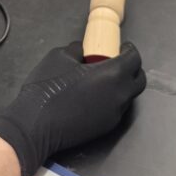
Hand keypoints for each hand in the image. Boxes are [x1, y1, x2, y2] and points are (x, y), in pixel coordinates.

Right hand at [0, 42, 145, 175]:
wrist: (36, 124)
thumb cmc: (47, 86)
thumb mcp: (59, 56)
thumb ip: (78, 50)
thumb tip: (83, 51)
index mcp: (113, 74)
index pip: (134, 59)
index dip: (129, 50)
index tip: (121, 47)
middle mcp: (120, 95)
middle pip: (139, 80)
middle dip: (132, 69)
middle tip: (117, 63)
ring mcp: (115, 114)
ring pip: (128, 96)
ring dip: (121, 86)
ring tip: (102, 80)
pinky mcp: (106, 127)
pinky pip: (116, 109)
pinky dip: (111, 100)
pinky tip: (93, 97)